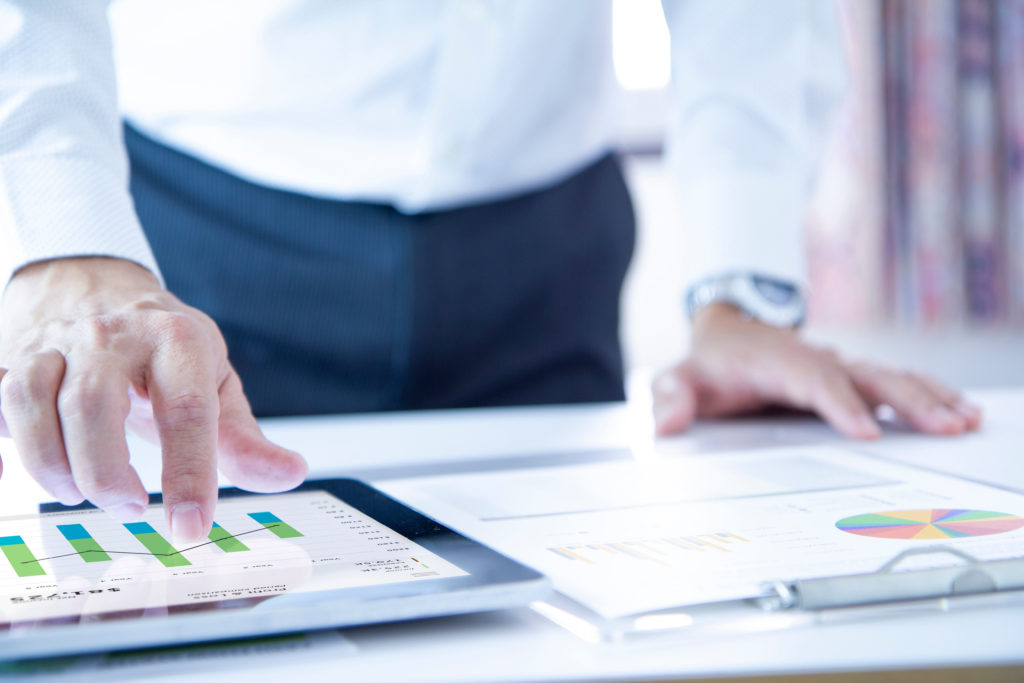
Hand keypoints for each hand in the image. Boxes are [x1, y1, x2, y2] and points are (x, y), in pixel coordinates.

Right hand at [0, 258, 306, 540]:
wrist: (94, 281)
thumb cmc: (162, 344)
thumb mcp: (213, 379)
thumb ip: (243, 436)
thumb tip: (288, 474)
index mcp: (176, 339)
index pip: (186, 410)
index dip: (190, 474)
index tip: (192, 528)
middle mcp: (113, 335)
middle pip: (94, 408)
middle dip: (108, 475)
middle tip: (131, 507)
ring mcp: (56, 342)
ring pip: (33, 402)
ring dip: (53, 466)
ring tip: (81, 494)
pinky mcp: (11, 356)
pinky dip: (9, 446)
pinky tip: (31, 473)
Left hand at [652, 303, 981, 438]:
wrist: (726, 331)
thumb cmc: (709, 361)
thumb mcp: (679, 377)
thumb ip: (670, 398)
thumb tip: (666, 424)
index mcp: (776, 362)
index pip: (812, 382)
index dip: (840, 404)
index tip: (867, 429)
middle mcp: (814, 360)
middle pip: (864, 377)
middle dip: (905, 401)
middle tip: (943, 426)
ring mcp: (836, 366)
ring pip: (889, 376)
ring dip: (928, 397)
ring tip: (964, 419)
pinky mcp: (850, 376)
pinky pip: (895, 381)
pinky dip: (929, 393)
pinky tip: (959, 410)